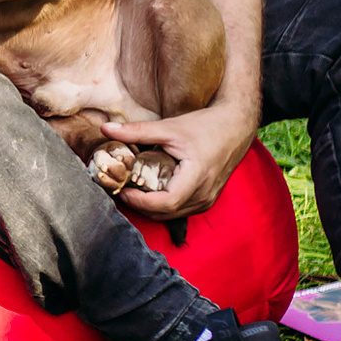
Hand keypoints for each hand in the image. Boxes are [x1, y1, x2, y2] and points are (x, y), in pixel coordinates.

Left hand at [101, 102, 257, 219]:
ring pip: (173, 214)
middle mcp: (204, 194)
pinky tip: (150, 191)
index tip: (121, 190)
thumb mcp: (169, 127)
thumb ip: (137, 131)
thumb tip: (105, 129)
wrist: (235, 126)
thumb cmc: (206, 125)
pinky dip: (163, 205)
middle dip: (140, 205)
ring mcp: (207, 199)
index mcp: (197, 177)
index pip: (165, 203)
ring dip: (151, 207)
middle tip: (121, 190)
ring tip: (132, 190)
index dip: (140, 201)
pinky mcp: (207, 199)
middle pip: (166, 213)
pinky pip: (181, 210)